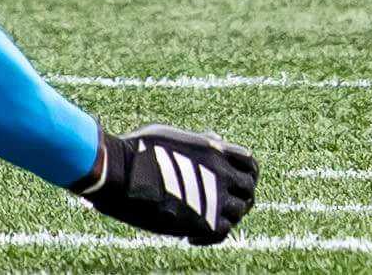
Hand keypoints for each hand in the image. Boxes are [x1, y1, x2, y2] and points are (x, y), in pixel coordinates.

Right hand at [79, 125, 257, 244]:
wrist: (120, 173)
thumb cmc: (136, 149)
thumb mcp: (171, 134)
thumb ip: (198, 140)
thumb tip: (216, 138)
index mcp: (214, 149)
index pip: (250, 163)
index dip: (247, 174)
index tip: (236, 180)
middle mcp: (222, 173)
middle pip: (248, 189)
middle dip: (238, 196)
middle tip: (219, 204)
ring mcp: (216, 198)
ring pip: (239, 211)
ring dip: (225, 215)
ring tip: (203, 218)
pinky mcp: (206, 221)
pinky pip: (223, 231)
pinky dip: (211, 235)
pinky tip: (190, 237)